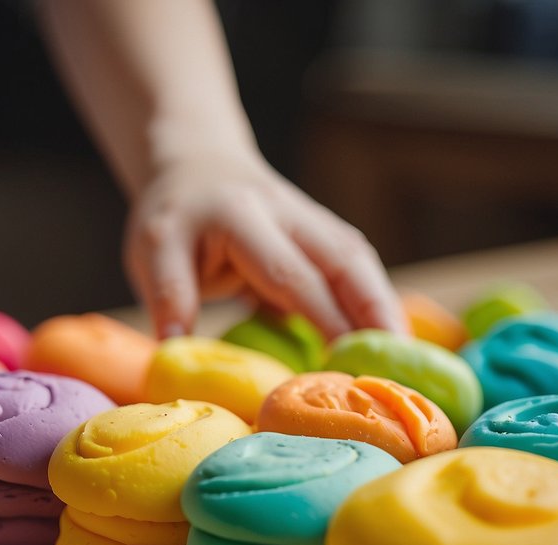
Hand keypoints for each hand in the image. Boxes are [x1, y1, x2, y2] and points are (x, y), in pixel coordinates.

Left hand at [123, 151, 406, 339]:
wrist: (197, 165)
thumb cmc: (173, 216)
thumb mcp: (152, 249)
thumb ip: (167, 294)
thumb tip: (174, 349)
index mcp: (243, 217)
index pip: (291, 272)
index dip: (322, 317)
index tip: (341, 362)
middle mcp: (290, 215)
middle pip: (346, 263)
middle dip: (376, 313)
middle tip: (400, 366)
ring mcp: (314, 223)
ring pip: (361, 265)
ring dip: (385, 311)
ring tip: (406, 363)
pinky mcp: (324, 240)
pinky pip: (357, 273)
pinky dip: (375, 306)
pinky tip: (387, 345)